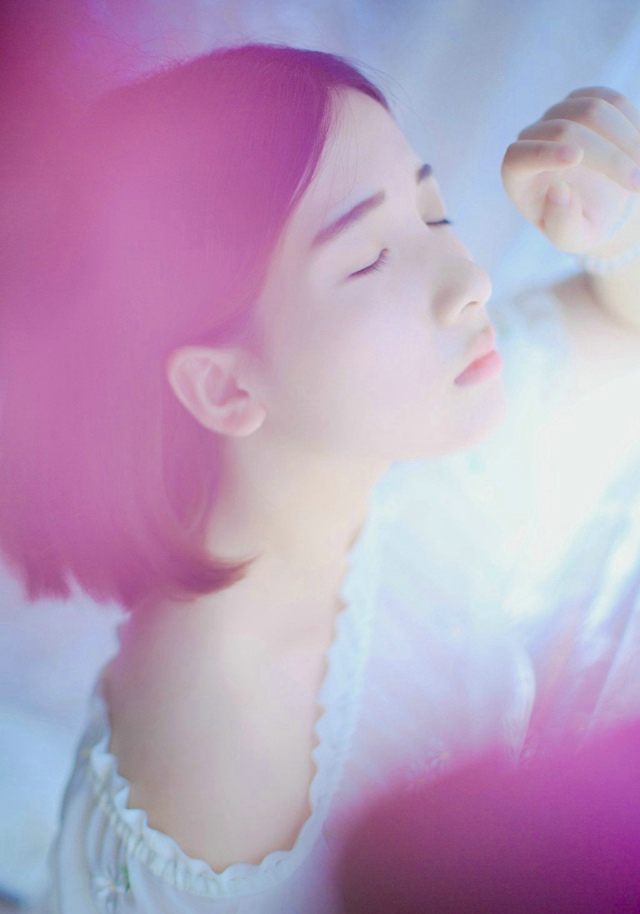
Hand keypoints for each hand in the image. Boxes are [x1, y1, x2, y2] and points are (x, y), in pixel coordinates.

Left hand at [502, 88, 639, 253]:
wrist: (598, 202)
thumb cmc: (578, 223)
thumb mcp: (571, 236)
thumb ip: (562, 222)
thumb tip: (559, 191)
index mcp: (517, 174)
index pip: (518, 156)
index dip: (543, 154)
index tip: (576, 158)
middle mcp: (532, 138)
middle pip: (565, 131)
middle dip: (607, 157)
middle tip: (637, 184)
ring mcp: (558, 115)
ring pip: (592, 109)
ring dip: (625, 138)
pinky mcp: (585, 100)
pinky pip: (611, 101)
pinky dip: (632, 123)